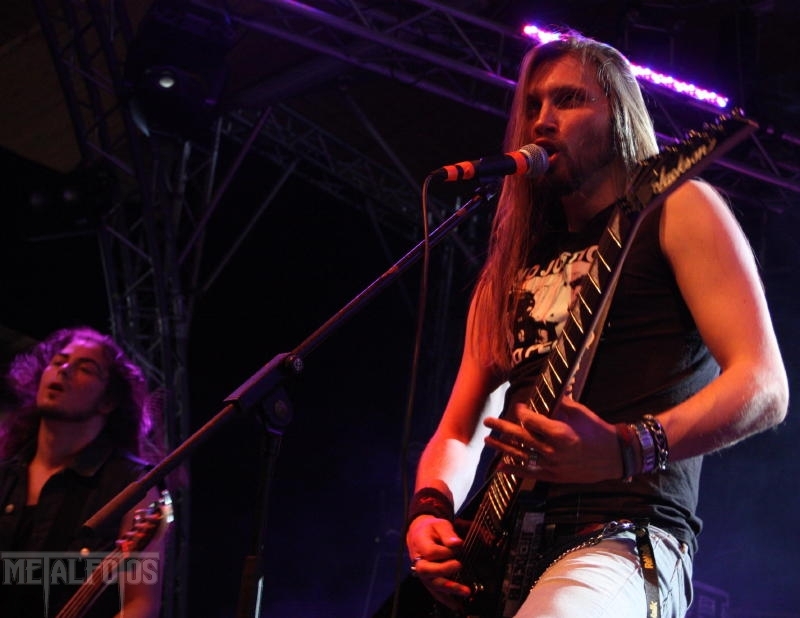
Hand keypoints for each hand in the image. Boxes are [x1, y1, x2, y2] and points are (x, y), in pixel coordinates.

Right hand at [406, 515, 470, 608]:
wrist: (419, 534)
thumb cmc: (431, 529)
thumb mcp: (439, 524)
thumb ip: (447, 533)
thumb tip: (457, 543)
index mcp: (420, 543)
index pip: (431, 551)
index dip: (444, 551)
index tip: (456, 546)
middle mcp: (418, 560)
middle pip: (426, 570)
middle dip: (443, 571)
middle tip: (459, 565)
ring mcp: (422, 572)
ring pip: (432, 583)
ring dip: (448, 589)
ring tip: (466, 592)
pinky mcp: (427, 579)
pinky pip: (434, 591)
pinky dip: (445, 598)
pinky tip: (457, 605)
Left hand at [483, 395, 620, 482]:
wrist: (615, 457)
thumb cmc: (597, 431)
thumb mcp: (579, 412)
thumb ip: (558, 405)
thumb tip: (543, 398)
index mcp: (559, 433)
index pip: (531, 421)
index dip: (521, 412)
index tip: (518, 407)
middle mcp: (552, 451)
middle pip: (521, 437)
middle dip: (502, 428)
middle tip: (488, 421)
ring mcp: (552, 466)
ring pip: (521, 456)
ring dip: (502, 447)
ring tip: (488, 440)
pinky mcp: (554, 477)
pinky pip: (529, 474)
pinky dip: (514, 470)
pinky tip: (500, 467)